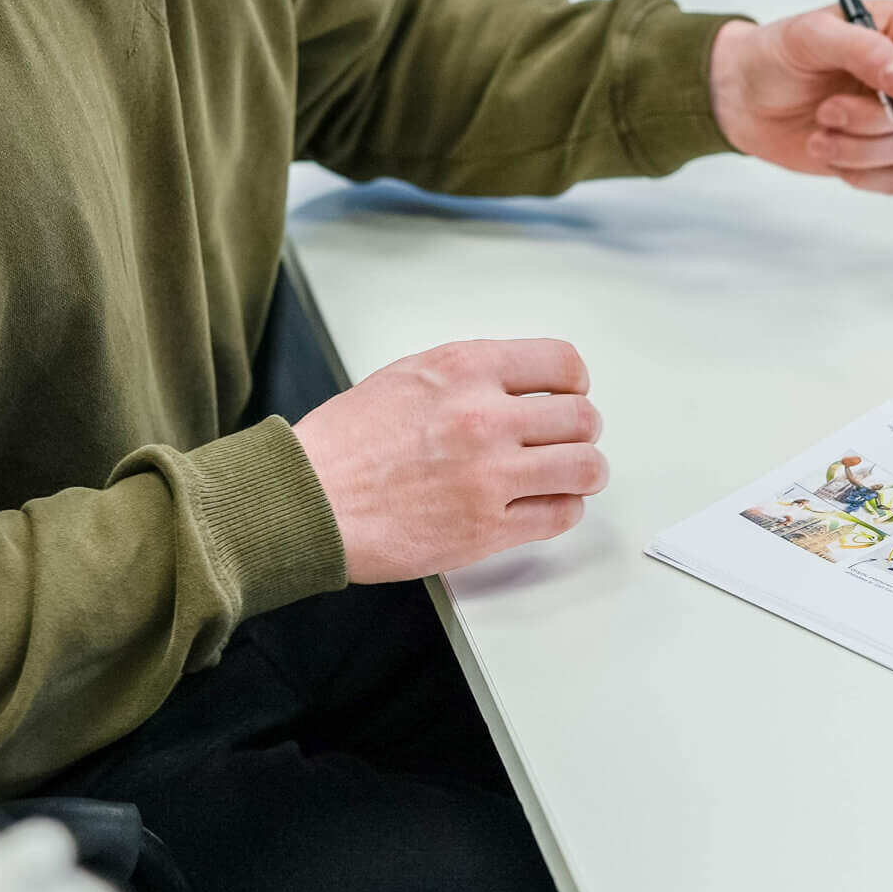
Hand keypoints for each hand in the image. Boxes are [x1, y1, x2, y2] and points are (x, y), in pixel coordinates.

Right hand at [291, 339, 606, 583]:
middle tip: (571, 441)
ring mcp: (490, 475)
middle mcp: (485, 416)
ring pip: (585, 468)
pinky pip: (559, 515)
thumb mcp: (406, 376)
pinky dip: (563, 509)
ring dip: (585, 472)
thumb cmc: (342, 444)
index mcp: (465, 368)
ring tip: (572, 477)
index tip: (571, 395)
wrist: (306, 500)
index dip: (575, 383)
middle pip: (582, 418)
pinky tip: (547, 505)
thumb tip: (513, 388)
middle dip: (582, 431)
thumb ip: (466, 377)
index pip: (561, 363)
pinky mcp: (486, 528)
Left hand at [707, 0, 892, 193]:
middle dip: (880, 116)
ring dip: (861, 146)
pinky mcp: (876, 159)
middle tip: (829, 108)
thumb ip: (862, 49)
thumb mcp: (811, 34)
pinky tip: (826, 151)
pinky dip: (861, 173)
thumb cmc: (776, 53)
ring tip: (819, 130)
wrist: (739, 98)